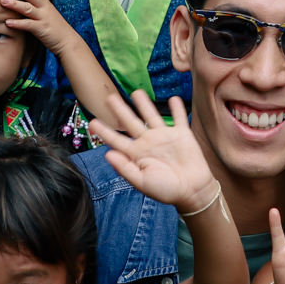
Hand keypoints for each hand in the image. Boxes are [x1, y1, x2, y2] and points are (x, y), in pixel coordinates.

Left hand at [2, 0, 75, 51]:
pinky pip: (28, 25)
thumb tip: (28, 3)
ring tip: (2, 0)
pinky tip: (7, 22)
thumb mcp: (49, 14)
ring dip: (14, 4)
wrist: (68, 42)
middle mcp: (45, 9)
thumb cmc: (57, 29)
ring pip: (28, 8)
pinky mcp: (41, 29)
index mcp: (46, 4)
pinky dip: (18, 24)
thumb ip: (39, 8)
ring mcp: (43, 18)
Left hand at [89, 92, 213, 208]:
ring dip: (144, 104)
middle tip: (109, 97)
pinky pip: (178, 118)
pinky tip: (173, 98)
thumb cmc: (166, 190)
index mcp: (136, 154)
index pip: (117, 140)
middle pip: (131, 122)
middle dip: (120, 110)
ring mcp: (165, 137)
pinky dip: (176, 108)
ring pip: (151, 115)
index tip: (92, 122)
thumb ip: (124, 168)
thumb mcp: (142, 182)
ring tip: (136, 92)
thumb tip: (107, 154)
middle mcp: (148, 142)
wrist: (193, 191)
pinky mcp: (182, 135)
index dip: (104, 131)